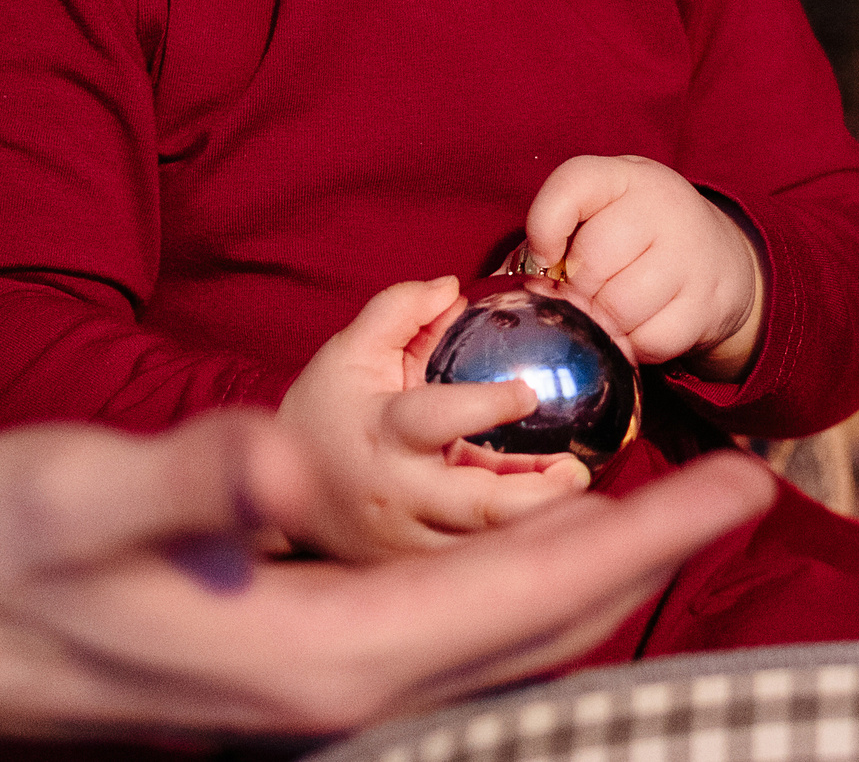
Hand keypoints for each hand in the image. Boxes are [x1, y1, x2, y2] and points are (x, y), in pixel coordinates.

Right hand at [0, 410, 777, 741]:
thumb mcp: (84, 496)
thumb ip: (188, 475)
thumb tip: (278, 453)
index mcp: (317, 660)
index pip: (524, 601)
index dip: (640, 541)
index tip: (735, 484)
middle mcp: (336, 698)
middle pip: (537, 635)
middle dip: (645, 560)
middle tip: (740, 488)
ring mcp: (317, 696)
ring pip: (501, 644)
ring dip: (590, 579)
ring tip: (667, 515)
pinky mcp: (293, 671)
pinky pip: (449, 641)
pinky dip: (520, 594)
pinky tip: (540, 553)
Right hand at [275, 277, 591, 561]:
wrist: (282, 499)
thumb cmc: (325, 414)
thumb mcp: (349, 352)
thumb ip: (399, 311)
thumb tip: (452, 287)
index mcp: (384, 433)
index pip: (436, 417)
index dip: (486, 406)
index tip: (528, 393)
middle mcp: (400, 493)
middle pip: (478, 506)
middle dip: (536, 495)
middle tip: (576, 471)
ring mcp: (410, 540)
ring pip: (487, 547)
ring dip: (538, 527)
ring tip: (576, 493)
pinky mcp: (419, 570)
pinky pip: (479, 565)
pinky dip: (519, 550)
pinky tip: (555, 526)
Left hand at [523, 154, 764, 379]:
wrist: (721, 260)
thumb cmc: (639, 239)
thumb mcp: (603, 213)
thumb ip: (557, 235)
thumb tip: (511, 283)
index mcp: (625, 176)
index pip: (573, 184)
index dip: (545, 225)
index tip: (544, 256)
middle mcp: (663, 205)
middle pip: (592, 259)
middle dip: (577, 289)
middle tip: (584, 293)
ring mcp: (690, 254)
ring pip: (619, 306)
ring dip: (604, 322)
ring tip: (609, 313)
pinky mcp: (707, 302)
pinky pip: (649, 340)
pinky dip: (634, 345)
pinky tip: (639, 329)